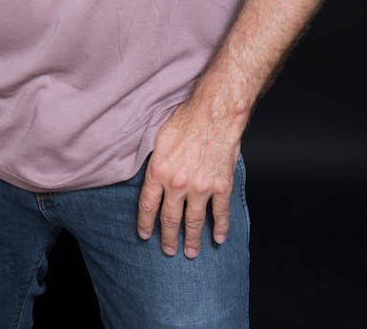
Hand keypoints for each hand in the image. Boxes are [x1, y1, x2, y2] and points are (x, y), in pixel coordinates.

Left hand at [136, 99, 241, 258]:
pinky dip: (220, 227)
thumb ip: (156, 162)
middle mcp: (177, 184)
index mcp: (159, 171)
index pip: (148, 205)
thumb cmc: (186, 119)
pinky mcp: (221, 186)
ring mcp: (201, 188)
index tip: (145, 235)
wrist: (214, 113)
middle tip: (168, 250)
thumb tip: (152, 177)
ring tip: (190, 252)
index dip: (145, 223)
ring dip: (191, 240)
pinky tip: (218, 238)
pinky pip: (220, 213)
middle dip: (168, 238)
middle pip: (170, 218)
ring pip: (194, 222)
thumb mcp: (160, 139)